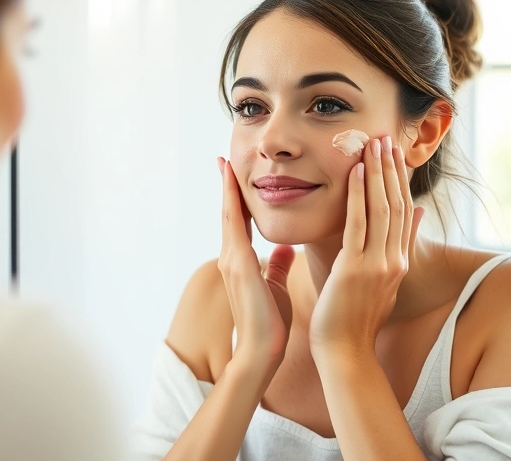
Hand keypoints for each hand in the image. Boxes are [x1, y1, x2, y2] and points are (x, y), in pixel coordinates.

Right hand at [216, 157, 296, 379]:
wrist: (262, 351)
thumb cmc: (271, 323)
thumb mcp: (276, 285)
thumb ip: (278, 264)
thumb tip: (286, 248)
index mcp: (242, 261)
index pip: (240, 221)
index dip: (238, 197)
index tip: (236, 173)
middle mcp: (232, 256)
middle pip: (229, 212)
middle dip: (226, 185)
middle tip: (224, 158)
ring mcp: (232, 259)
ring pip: (229, 214)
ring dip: (227, 187)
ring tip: (225, 163)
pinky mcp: (238, 264)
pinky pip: (234, 225)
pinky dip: (233, 202)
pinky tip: (234, 186)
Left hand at [309, 137, 423, 358]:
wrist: (345, 351)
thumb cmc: (355, 317)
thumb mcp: (385, 280)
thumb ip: (400, 246)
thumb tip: (417, 213)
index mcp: (399, 262)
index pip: (402, 211)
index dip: (398, 180)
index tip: (394, 153)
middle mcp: (394, 260)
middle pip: (395, 204)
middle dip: (390, 169)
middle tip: (385, 137)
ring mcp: (377, 264)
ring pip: (380, 209)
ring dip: (376, 174)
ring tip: (372, 144)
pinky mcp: (356, 269)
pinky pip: (357, 224)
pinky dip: (357, 195)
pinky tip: (354, 172)